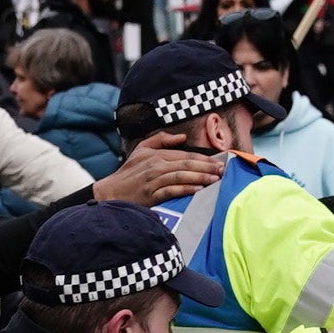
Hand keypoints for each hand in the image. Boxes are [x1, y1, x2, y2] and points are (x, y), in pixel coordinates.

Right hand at [92, 132, 223, 204]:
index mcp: (156, 155)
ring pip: (182, 176)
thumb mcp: (141, 150)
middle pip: (187, 164)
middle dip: (207, 166)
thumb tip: (182, 137)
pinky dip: (186, 189)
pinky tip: (198, 189)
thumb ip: (161, 139)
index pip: (185, 154)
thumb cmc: (128, 173)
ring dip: (200, 177)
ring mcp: (154, 181)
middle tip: (222, 170)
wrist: (111, 193)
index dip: (203, 158)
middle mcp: (156, 166)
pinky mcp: (152, 195)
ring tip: (215, 179)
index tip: (218, 161)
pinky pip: (172, 191)